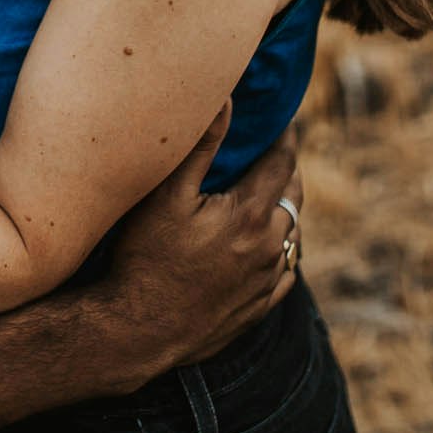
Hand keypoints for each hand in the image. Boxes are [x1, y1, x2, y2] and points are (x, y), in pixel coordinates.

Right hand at [83, 104, 301, 392]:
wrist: (138, 331)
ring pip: (292, 235)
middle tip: (275, 150)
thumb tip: (226, 100)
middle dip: (287, 170)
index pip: (282, 163)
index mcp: (249, 215)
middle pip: (293, 197)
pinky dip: (282, 251)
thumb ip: (201, 145)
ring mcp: (266, 283)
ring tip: (269, 193)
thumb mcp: (166, 194)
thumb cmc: (145, 257)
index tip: (283, 119)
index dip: (284, 137)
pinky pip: (286, 273)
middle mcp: (268, 248)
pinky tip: (267, 245)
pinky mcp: (258, 309)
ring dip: (284, 211)